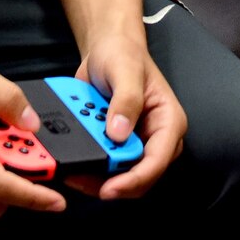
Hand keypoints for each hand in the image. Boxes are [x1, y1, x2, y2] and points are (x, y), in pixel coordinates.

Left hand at [65, 27, 186, 200]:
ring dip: (97, 179)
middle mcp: (156, 138)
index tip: (109, 188)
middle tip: (80, 179)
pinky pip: (106, 167)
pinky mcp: (118, 146)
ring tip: (72, 172)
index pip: (158, 160)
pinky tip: (73, 164)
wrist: (107, 50)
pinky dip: (90, 169)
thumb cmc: (123, 54)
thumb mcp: (125, 70)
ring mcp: (136, 144)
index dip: (135, 179)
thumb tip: (119, 134)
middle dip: (112, 183)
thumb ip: (126, 100)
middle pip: (140, 177)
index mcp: (168, 121)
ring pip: (122, 178)